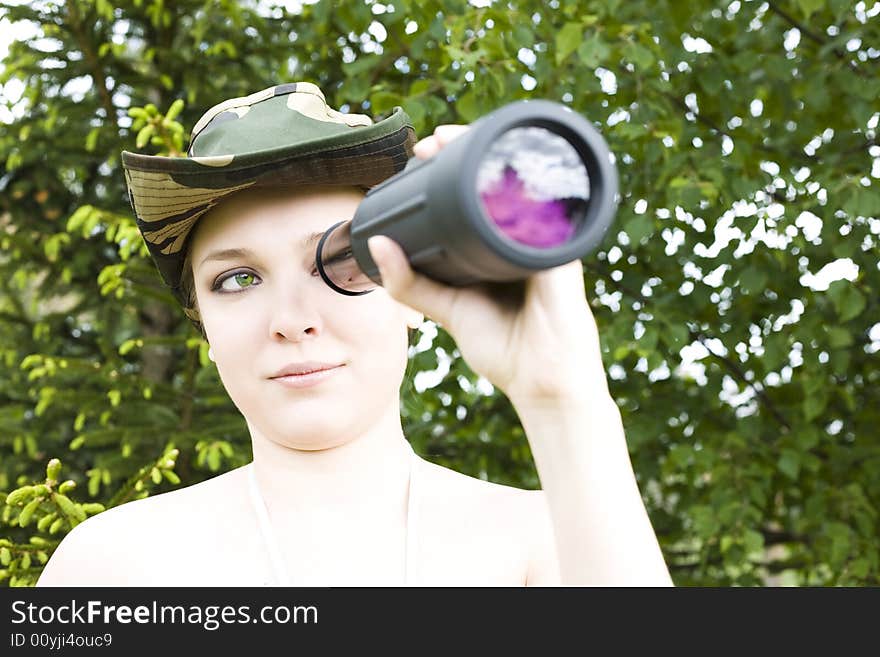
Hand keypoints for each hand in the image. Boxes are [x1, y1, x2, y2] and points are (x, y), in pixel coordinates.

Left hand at [368, 125, 609, 406]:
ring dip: (491, 152)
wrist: (543, 379)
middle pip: (498, 180)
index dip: (451, 168)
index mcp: (495, 245)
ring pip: (520, 182)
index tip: (421, 153)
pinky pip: (549, 207)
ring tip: (455, 137)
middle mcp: (522, 235)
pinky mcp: (562, 248)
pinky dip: (527, 182)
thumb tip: (375, 245)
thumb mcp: (447, 309)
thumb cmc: (503, 348)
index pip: (474, 195)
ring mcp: (544, 238)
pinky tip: (503, 159)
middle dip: (467, 148)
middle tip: (433, 141)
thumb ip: (411, 283)